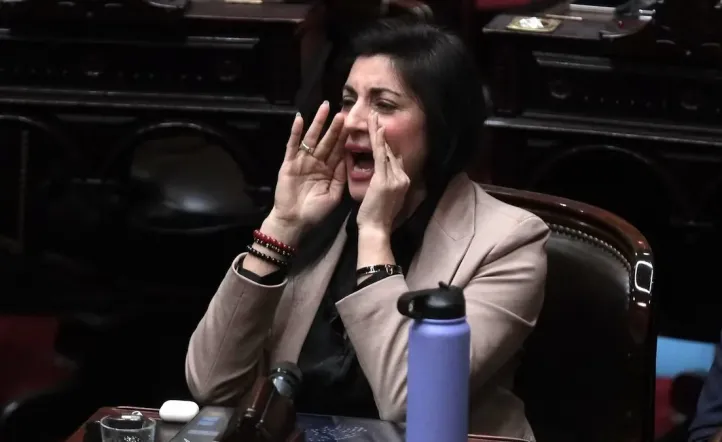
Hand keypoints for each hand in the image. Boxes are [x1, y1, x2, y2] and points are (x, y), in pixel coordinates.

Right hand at [268, 101, 347, 236]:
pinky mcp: (289, 163)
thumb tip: (347, 160)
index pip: (338, 151)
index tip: (354, 125)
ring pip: (312, 139)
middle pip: (327, 141)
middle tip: (343, 112)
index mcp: (328, 171)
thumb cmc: (315, 212)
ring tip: (325, 108)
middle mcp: (316, 163)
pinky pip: (292, 145)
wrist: (295, 221)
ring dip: (318, 123)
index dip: (345, 138)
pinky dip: (296, 132)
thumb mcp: (334, 195)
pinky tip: (300, 119)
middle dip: (334, 127)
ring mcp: (302, 161)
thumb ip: (340, 177)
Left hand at [356, 112, 409, 234]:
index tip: (380, 130)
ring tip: (373, 116)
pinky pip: (381, 156)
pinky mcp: (384, 179)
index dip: (388, 145)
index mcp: (403, 182)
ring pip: (386, 150)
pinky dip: (378, 141)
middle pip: (392, 152)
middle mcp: (403, 178)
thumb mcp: (388, 197)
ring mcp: (395, 178)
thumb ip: (390, 182)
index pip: (395, 159)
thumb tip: (390, 171)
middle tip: (376, 116)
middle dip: (383, 134)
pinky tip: (376, 128)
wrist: (376, 229)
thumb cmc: (377, 216)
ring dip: (378, 132)